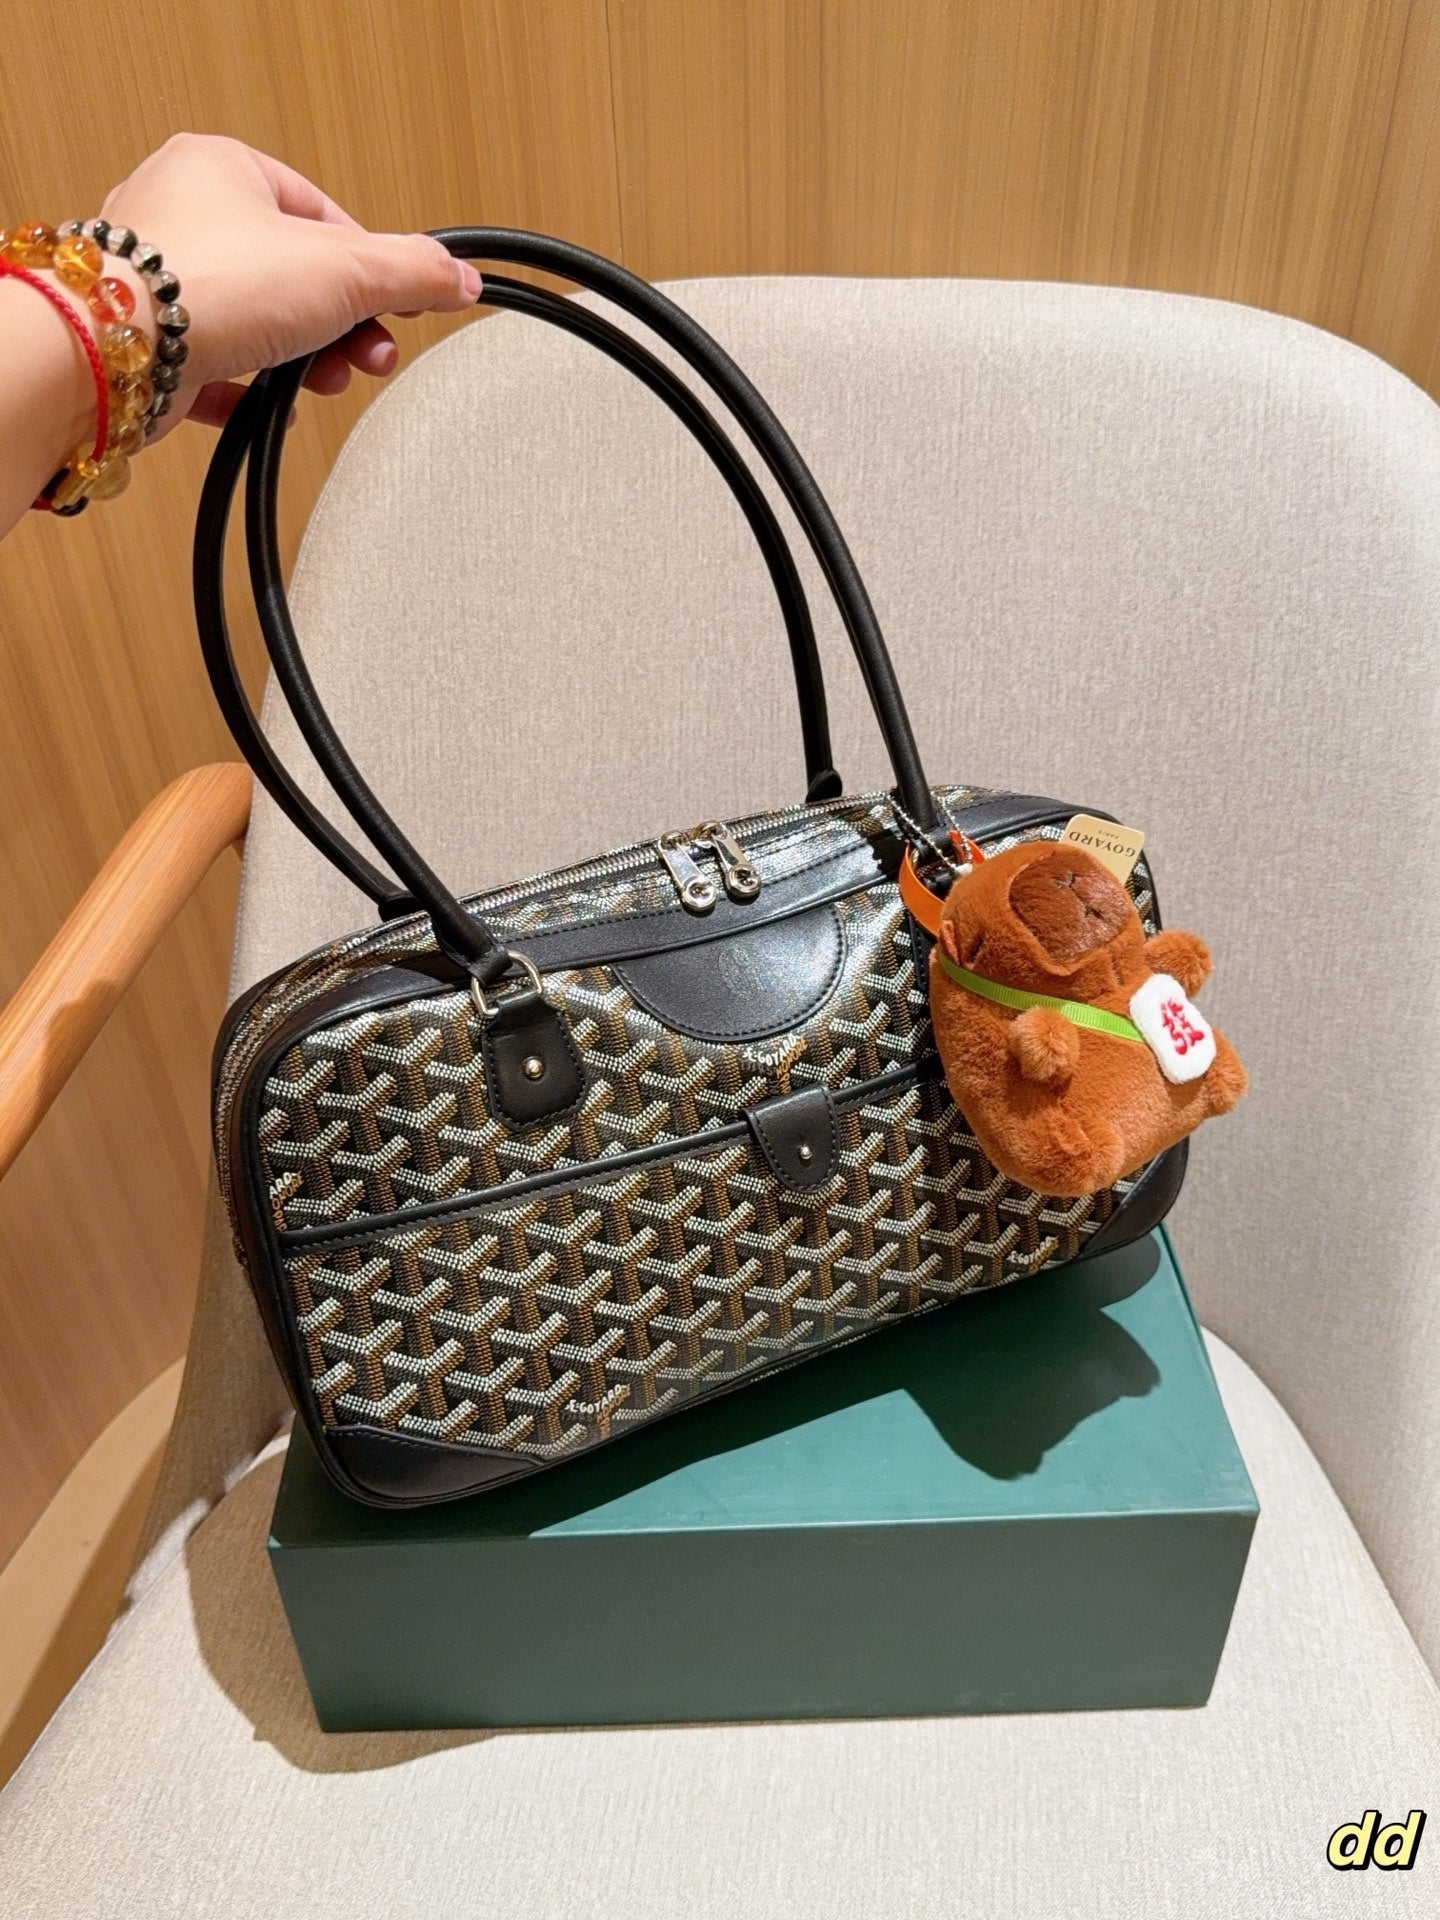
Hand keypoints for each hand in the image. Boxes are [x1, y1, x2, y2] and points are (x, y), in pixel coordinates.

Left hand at [101, 133, 480, 433]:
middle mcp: (182, 212)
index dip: (368, 269)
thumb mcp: (344, 269)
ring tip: (321, 381)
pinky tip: (271, 402)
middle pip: (294, 274)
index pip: (325, 215)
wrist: (119, 348)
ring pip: (257, 321)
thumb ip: (411, 272)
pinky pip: (215, 366)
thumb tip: (458, 277)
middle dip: (340, 326)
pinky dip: (249, 389)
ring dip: (302, 359)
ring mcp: (159, 280)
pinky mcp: (147, 340)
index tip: (395, 306)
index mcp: (223, 166)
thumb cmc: (206, 282)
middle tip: (366, 355)